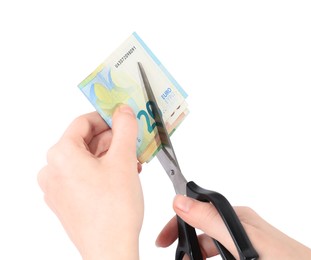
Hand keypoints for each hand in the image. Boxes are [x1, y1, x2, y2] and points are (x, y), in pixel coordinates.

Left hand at [38, 105, 142, 259]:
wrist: (111, 250)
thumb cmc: (114, 210)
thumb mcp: (124, 160)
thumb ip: (124, 128)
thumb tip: (123, 111)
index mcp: (61, 154)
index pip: (83, 122)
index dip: (107, 118)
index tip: (123, 118)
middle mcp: (53, 170)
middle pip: (85, 142)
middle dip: (112, 140)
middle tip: (133, 142)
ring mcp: (57, 187)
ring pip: (86, 159)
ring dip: (110, 156)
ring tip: (133, 162)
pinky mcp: (65, 201)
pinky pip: (83, 175)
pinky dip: (103, 171)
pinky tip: (123, 176)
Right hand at [156, 195, 310, 259]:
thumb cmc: (284, 258)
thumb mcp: (242, 240)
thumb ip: (211, 220)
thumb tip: (180, 200)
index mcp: (236, 216)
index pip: (196, 211)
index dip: (176, 224)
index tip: (162, 240)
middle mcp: (238, 227)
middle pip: (200, 231)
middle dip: (184, 243)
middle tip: (174, 256)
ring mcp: (243, 243)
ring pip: (209, 246)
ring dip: (196, 254)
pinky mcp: (247, 254)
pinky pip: (221, 254)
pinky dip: (209, 257)